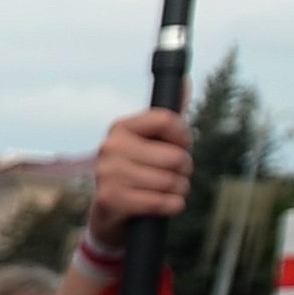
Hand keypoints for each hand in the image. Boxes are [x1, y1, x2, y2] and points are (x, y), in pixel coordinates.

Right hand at [88, 107, 192, 232]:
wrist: (112, 214)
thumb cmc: (140, 172)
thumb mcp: (153, 143)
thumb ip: (170, 117)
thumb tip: (185, 80)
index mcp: (121, 127)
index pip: (167, 119)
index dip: (184, 136)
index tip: (180, 146)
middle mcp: (110, 147)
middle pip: (175, 156)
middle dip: (184, 170)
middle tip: (173, 175)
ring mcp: (107, 173)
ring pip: (171, 181)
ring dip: (179, 190)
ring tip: (167, 191)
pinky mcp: (111, 199)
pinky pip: (161, 201)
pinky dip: (172, 206)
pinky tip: (166, 205)